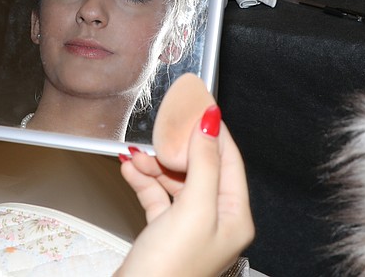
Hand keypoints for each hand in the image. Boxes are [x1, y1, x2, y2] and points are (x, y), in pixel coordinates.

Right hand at [116, 107, 253, 276]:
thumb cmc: (171, 269)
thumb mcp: (193, 209)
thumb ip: (204, 164)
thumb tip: (210, 124)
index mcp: (234, 216)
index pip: (228, 160)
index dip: (213, 130)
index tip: (198, 104)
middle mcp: (216, 220)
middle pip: (200, 168)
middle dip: (177, 147)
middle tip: (161, 126)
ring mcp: (189, 227)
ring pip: (175, 180)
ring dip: (155, 164)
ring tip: (136, 153)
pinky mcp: (164, 232)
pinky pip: (156, 196)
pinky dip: (143, 180)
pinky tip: (130, 169)